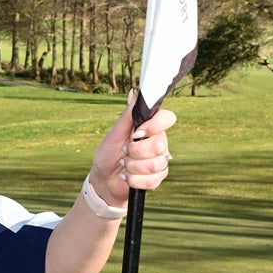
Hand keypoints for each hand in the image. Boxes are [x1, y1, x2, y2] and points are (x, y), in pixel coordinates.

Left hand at [88, 91, 175, 207]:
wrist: (104, 179)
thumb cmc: (108, 154)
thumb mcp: (115, 134)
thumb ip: (127, 115)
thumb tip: (134, 93)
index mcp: (151, 128)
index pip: (168, 118)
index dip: (154, 126)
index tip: (136, 132)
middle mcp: (159, 142)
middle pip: (159, 145)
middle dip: (135, 151)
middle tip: (125, 152)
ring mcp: (160, 161)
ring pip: (155, 164)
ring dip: (132, 167)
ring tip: (124, 165)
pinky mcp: (158, 178)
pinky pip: (151, 180)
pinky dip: (133, 180)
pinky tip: (126, 177)